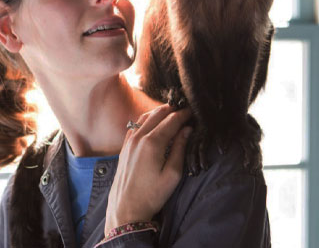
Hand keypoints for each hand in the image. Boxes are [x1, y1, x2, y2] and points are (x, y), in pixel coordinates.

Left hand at [105, 104, 192, 234]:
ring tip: (172, 114)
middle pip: (158, 114)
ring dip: (159, 113)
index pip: (171, 120)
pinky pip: (136, 125)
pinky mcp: (124, 146)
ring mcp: (129, 140)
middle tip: (185, 110)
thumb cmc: (152, 195)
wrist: (125, 209)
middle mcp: (139, 137)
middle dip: (173, 110)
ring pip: (145, 117)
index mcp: (152, 143)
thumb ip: (180, 149)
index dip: (184, 114)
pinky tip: (154, 124)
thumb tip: (187, 130)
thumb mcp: (172, 175)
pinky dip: (147, 120)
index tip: (194, 110)